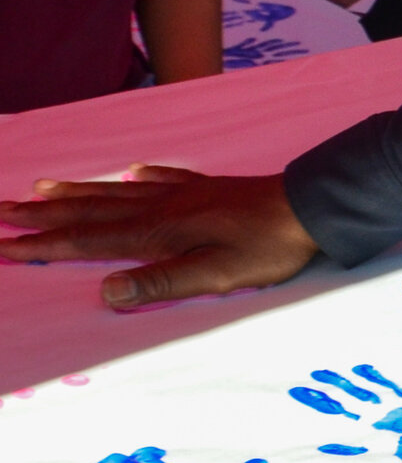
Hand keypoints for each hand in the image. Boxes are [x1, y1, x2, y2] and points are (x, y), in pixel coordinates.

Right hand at [0, 167, 317, 308]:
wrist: (310, 206)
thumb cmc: (267, 247)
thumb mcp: (216, 274)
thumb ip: (162, 283)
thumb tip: (106, 291)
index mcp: (158, 232)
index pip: (88, 241)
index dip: (43, 245)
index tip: (3, 245)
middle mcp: (162, 208)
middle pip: (91, 211)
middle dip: (43, 214)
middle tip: (3, 210)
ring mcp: (185, 194)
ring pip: (118, 192)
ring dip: (78, 193)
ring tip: (43, 189)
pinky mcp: (208, 189)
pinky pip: (163, 179)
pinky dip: (140, 177)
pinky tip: (131, 171)